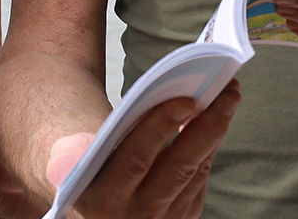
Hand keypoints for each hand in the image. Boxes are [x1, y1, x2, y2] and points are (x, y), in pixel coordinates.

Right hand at [44, 80, 240, 218]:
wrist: (100, 218)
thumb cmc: (84, 177)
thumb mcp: (70, 166)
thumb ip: (76, 152)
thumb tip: (92, 136)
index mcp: (105, 199)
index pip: (137, 159)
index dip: (160, 127)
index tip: (185, 100)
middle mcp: (137, 214)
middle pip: (179, 168)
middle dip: (206, 127)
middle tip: (226, 91)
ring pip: (196, 173)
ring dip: (215, 132)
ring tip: (228, 94)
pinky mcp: (183, 217)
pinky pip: (200, 179)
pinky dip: (209, 146)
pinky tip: (216, 118)